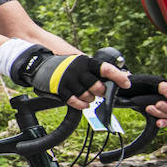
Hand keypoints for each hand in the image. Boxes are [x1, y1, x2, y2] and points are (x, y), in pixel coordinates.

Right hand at [13, 47, 128, 107]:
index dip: (118, 77)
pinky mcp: (60, 90)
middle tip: (98, 91)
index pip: (106, 69)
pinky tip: (83, 103)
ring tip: (86, 94)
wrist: (39, 65)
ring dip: (90, 98)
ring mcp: (68, 81)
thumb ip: (100, 70)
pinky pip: (76, 102)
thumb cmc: (65, 66)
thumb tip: (124, 75)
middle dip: (100, 92)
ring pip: (88, 96)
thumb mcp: (81, 63)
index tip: (127, 83)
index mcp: (86, 62)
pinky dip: (82, 104)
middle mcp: (78, 71)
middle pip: (98, 87)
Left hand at [123, 73, 166, 127]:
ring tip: (149, 108)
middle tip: (157, 104)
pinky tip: (158, 123)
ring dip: (161, 113)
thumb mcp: (154, 82)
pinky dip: (162, 122)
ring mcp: (165, 106)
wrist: (125, 91)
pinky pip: (165, 121)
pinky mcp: (157, 114)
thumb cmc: (139, 82)